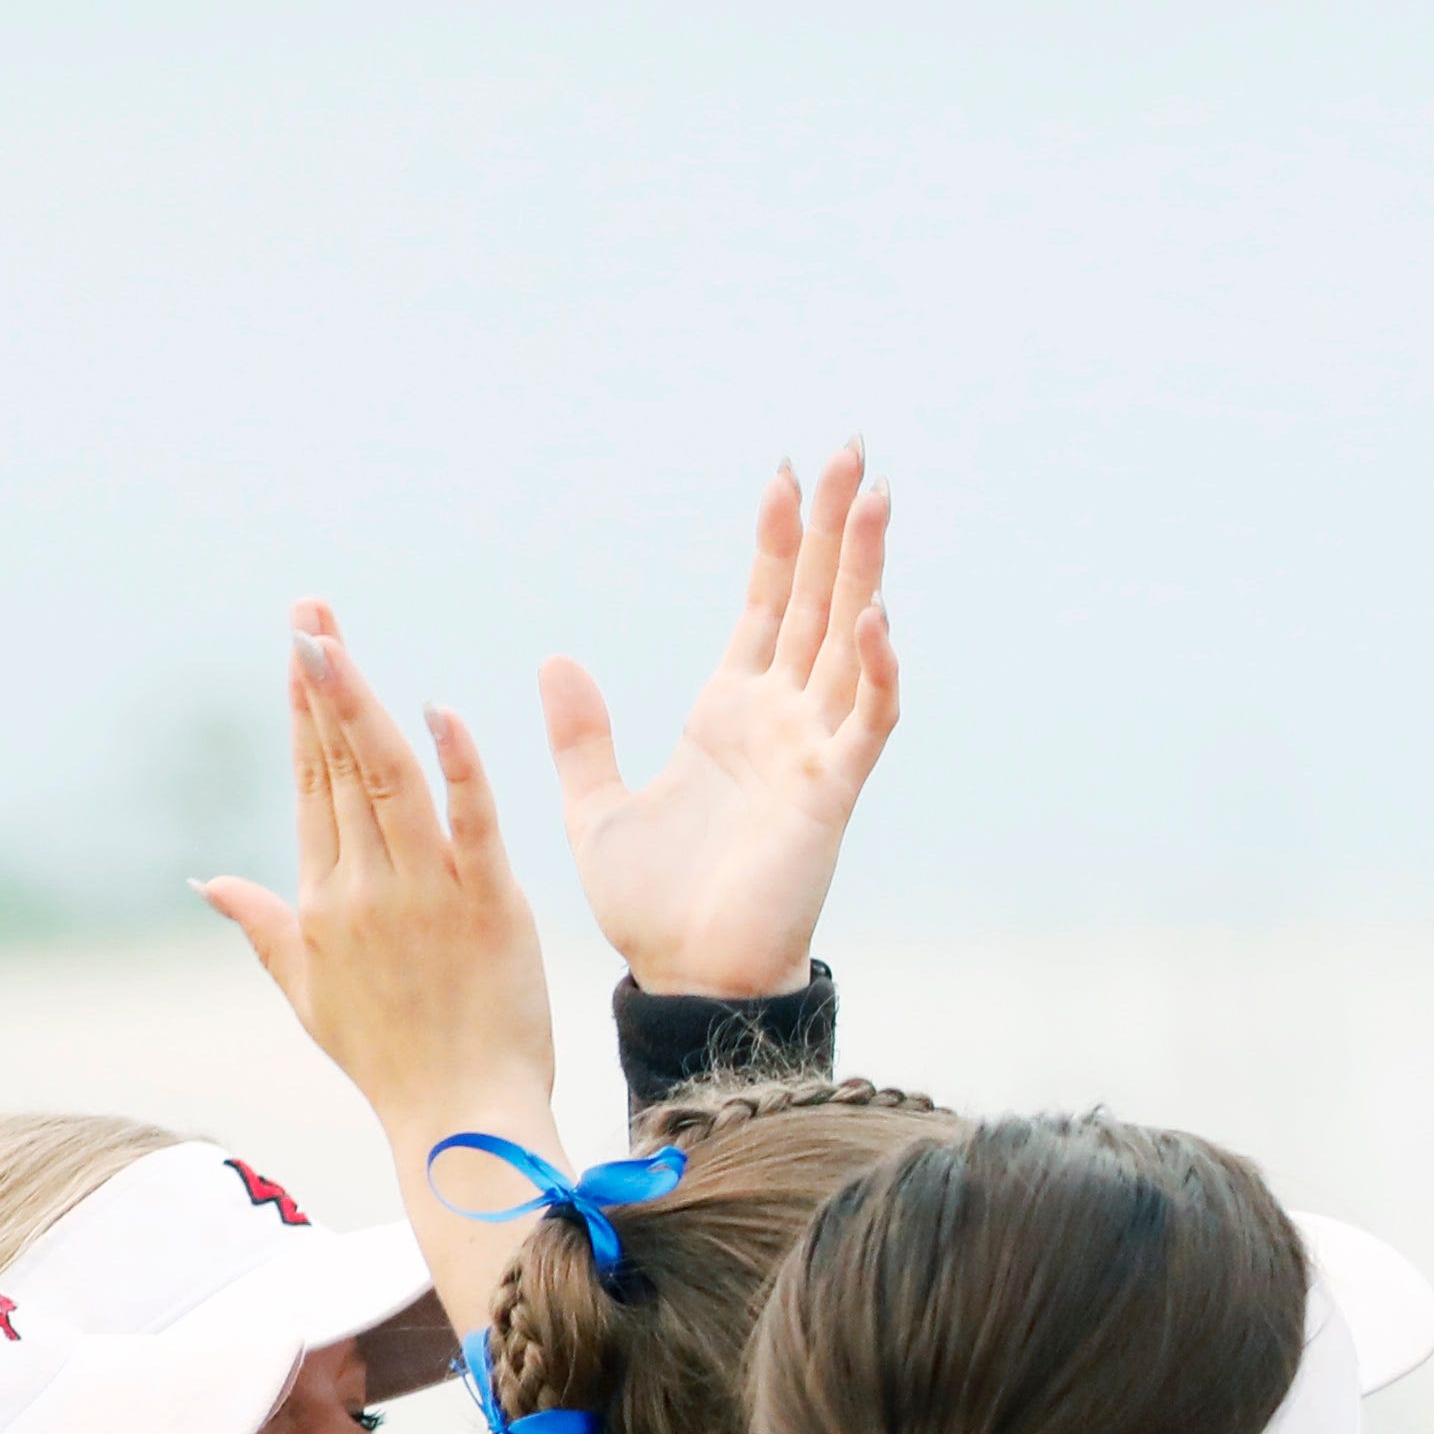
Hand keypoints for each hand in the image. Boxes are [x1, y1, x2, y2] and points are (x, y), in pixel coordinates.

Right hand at [209, 607, 556, 1133]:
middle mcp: (364, 887)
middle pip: (339, 766)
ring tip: (337, 640)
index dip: (304, 714)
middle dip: (322, 682)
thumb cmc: (390, 1060)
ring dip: (362, 705)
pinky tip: (440, 713)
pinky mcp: (488, 908)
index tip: (300, 651)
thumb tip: (208, 884)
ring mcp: (424, 895)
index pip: (311, 786)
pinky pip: (470, 826)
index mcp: (324, 900)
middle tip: (311, 611)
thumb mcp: (308, 992)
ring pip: (387, 781)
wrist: (457, 1115)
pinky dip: (457, 769)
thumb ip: (263, 927)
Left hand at [548, 451, 898, 1000]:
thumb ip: (582, 735)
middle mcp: (780, 721)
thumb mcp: (596, 808)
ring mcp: (811, 752)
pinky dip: (874, 670)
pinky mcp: (829, 793)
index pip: (764, 607)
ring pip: (850, 641)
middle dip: (837, 528)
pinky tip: (873, 618)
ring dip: (866, 571)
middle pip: (816, 602)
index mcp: (727, 716)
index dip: (776, 543)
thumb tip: (556, 659)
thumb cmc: (651, 908)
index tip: (784, 475)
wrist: (685, 979)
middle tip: (855, 454)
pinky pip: (866, 721)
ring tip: (877, 498)